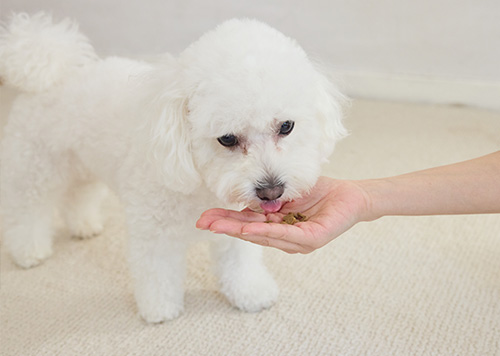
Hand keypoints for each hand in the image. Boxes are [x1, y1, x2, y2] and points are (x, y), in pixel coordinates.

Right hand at [196, 177, 370, 253]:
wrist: (351, 196)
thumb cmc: (320, 194)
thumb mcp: (288, 193)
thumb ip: (268, 201)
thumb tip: (247, 201)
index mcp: (278, 227)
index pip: (248, 225)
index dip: (226, 221)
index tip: (205, 218)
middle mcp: (285, 239)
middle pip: (250, 233)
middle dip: (225, 227)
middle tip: (202, 224)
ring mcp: (297, 242)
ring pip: (263, 235)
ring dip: (239, 230)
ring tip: (217, 226)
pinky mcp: (311, 239)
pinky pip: (285, 235)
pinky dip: (266, 231)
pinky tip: (249, 229)